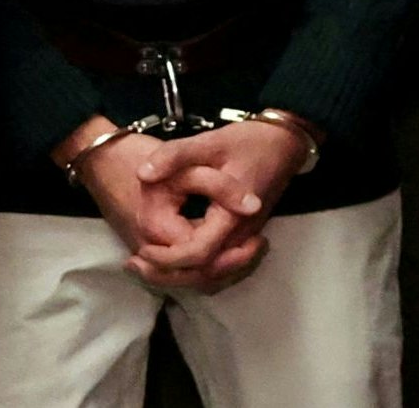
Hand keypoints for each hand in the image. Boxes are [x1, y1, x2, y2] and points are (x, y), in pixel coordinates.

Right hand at [60, 120, 263, 292]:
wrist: (99, 156)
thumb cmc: (138, 155)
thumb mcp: (186, 163)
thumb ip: (220, 185)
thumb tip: (254, 206)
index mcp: (159, 229)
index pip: (204, 257)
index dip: (235, 252)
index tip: (260, 235)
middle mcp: (149, 249)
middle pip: (198, 277)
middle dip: (232, 267)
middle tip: (259, 245)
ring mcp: (144, 252)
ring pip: (188, 279)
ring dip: (220, 271)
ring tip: (247, 251)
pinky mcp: (144, 249)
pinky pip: (177, 271)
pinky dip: (202, 268)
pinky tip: (223, 254)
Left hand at [134, 119, 311, 292]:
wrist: (284, 143)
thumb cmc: (248, 142)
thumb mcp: (209, 142)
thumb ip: (175, 156)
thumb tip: (142, 174)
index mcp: (232, 215)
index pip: (200, 254)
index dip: (168, 258)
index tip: (141, 249)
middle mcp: (241, 235)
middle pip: (206, 274)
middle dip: (168, 275)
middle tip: (134, 264)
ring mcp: (245, 238)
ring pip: (215, 274)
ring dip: (181, 276)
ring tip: (146, 266)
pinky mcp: (244, 236)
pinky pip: (221, 265)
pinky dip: (196, 269)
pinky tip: (173, 259)